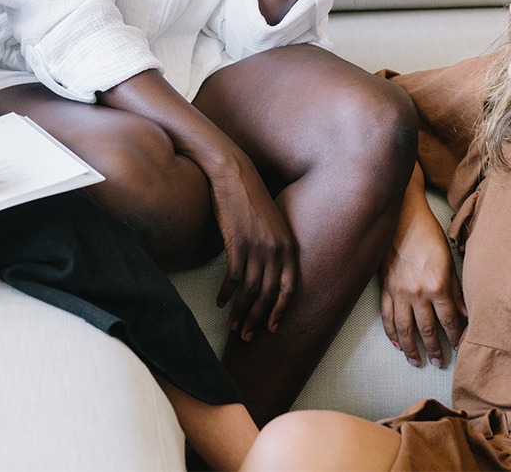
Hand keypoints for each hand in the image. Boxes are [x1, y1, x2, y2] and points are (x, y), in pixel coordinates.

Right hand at [205, 153, 297, 341]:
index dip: (280, 312)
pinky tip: (220, 301)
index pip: (289, 289)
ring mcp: (257, 247)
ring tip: (232, 325)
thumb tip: (269, 274)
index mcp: (289, 246)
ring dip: (240, 312)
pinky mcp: (237, 243)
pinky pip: (233, 278)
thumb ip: (276, 248)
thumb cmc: (252, 198)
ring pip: (250, 291)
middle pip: (269, 295)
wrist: (235, 174)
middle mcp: (277, 250)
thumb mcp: (273, 223)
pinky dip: (226, 294)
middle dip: (258, 319)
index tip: (272, 329)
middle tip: (246, 336)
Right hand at [379, 204, 465, 367]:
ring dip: (411, 348)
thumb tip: (465, 314)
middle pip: (427, 329)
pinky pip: (387, 316)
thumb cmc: (428, 234)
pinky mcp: (385, 287)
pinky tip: (396, 343)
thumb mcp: (449, 261)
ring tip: (416, 361)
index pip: (448, 321)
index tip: (458, 349)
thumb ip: (456, 291)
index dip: (454, 338)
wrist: (402, 217)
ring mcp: (399, 291)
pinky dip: (391, 332)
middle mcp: (417, 293)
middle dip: (434, 349)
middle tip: (438, 363)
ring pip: (405, 328)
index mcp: (437, 286)